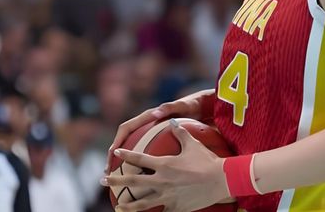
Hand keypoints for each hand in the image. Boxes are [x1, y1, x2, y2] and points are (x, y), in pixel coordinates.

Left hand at [102, 119, 231, 210]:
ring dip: (127, 205)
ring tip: (117, 205)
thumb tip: (172, 121)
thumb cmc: (207, 161)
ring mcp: (166, 196)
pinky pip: (159, 210)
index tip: (115, 152)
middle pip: (133, 181)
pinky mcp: (174, 207)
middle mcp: (161, 181)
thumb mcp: (193, 144)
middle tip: (103, 179)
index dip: (126, 154)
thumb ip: (180, 132)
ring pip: (141, 203)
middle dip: (116, 179)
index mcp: (164, 164)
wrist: (221, 181)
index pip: (139, 158)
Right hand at [105, 89, 214, 173]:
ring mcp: (150, 133)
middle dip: (113, 155)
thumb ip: (170, 107)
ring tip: (117, 178)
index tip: (112, 154)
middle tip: (108, 171)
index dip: (117, 140)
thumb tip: (156, 111)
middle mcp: (146, 125)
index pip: (126, 128)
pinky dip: (139, 163)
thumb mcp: (182, 106)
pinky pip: (144, 152)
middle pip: (124, 141)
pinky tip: (140, 177)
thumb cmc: (191, 106)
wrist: (200, 106)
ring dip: (122, 162)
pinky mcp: (156, 140)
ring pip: (132, 148)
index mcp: (148, 116)